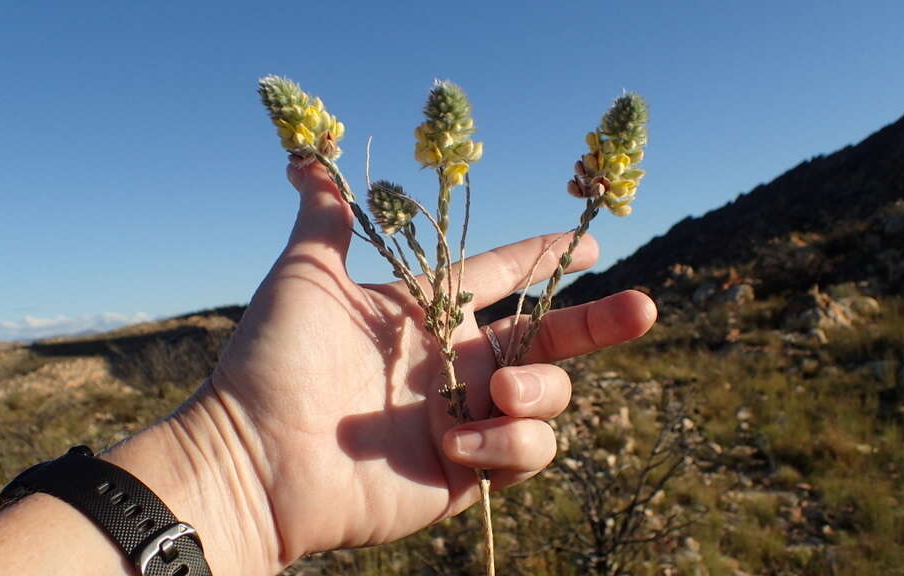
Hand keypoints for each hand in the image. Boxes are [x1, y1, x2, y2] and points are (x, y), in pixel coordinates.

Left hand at [184, 160, 656, 569]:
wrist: (261, 457)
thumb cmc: (278, 359)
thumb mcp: (306, 275)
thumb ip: (327, 218)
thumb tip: (303, 159)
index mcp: (430, 312)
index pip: (505, 276)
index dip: (546, 257)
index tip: (589, 243)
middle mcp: (456, 362)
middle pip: (549, 336)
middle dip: (599, 323)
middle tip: (643, 308)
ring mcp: (467, 417)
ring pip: (548, 394)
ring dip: (537, 387)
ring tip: (496, 388)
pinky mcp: (470, 471)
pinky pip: (526, 450)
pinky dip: (503, 444)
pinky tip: (452, 445)